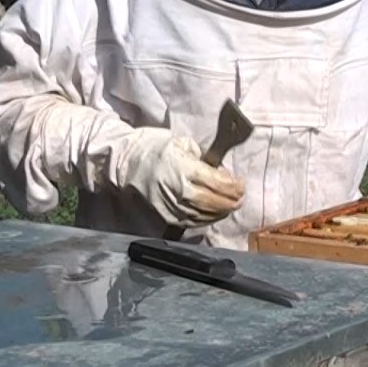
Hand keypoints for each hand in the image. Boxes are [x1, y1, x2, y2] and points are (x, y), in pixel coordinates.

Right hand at [120, 130, 244, 226]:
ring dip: (223, 210)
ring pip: (208, 215)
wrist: (126, 165)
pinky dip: (209, 217)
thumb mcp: (183, 144)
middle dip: (233, 200)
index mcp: (184, 170)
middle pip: (217, 203)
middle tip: (240, 195)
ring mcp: (174, 209)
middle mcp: (180, 192)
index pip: (220, 184)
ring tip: (230, 203)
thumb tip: (221, 173)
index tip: (241, 183)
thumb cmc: (154, 150)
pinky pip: (195, 222)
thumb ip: (205, 159)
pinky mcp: (168, 219)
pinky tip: (214, 211)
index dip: (235, 186)